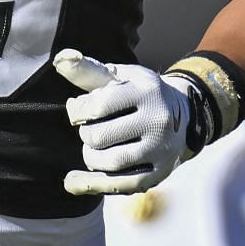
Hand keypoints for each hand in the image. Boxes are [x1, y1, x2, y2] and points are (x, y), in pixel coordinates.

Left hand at [53, 48, 193, 195]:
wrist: (183, 115)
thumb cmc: (138, 92)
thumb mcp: (118, 76)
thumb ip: (87, 70)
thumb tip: (60, 59)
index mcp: (146, 91)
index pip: (97, 107)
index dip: (77, 111)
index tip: (78, 110)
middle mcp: (158, 121)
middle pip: (99, 137)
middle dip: (86, 134)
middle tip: (91, 129)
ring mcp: (161, 150)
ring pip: (108, 163)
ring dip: (90, 157)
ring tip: (92, 148)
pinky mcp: (159, 173)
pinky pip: (120, 185)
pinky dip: (91, 184)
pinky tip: (71, 181)